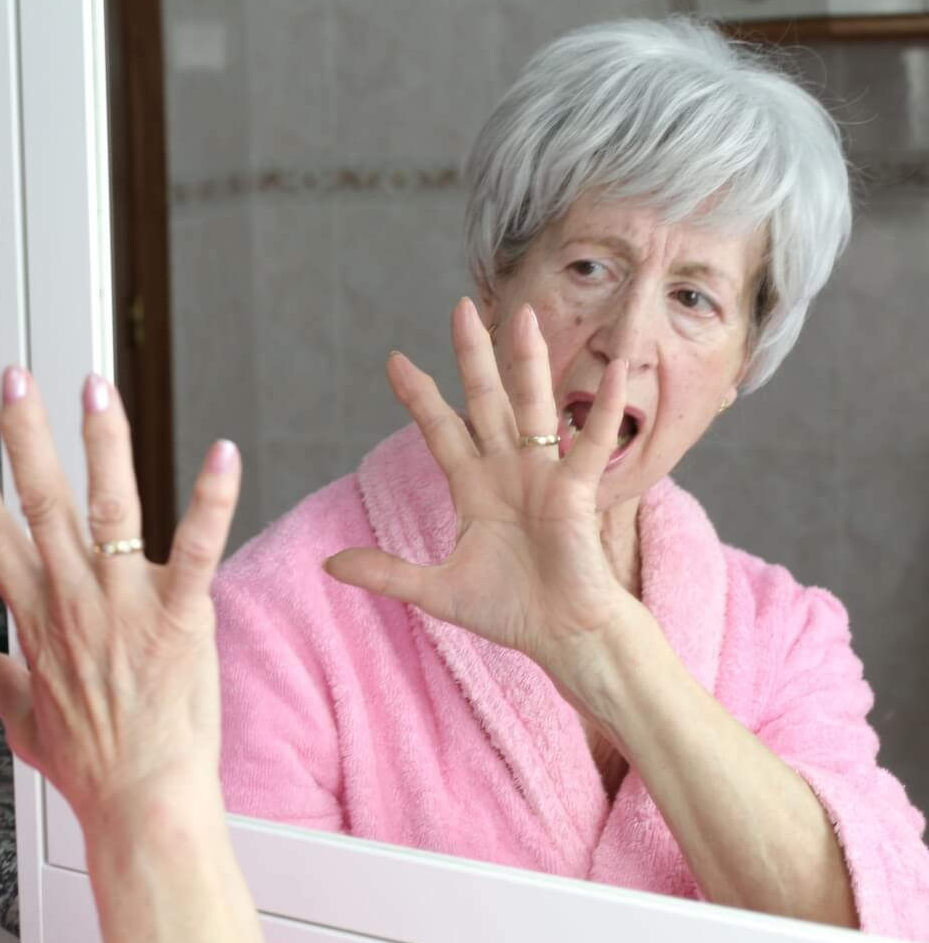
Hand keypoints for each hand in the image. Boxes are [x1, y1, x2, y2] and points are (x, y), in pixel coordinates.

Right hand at [0, 368, 240, 832]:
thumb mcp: (27, 730)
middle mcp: (72, 600)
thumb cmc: (93, 772)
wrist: (141, 805)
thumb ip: (3, 687)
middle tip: (16, 378)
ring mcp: (123, 604)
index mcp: (36, 621)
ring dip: (102, 443)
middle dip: (23, 432)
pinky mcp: (179, 615)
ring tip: (95, 389)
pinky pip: (196, 546)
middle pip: (39, 500)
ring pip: (107, 506)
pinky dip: (212, 498)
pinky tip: (223, 451)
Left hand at [325, 299, 640, 688]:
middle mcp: (507, 470)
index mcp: (473, 487)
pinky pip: (589, 444)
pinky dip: (601, 410)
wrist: (562, 635)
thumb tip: (327, 565)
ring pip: (532, 406)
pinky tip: (614, 371)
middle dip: (472, 355)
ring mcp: (542, 476)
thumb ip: (385, 572)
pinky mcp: (574, 492)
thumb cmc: (510, 610)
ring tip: (523, 316)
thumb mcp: (434, 590)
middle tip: (460, 308)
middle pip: (485, 400)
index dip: (419, 395)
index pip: (440, 428)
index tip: (395, 360)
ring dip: (528, 362)